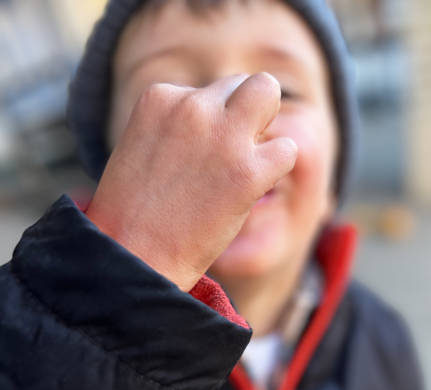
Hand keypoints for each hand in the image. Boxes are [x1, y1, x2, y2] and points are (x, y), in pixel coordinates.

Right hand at [85, 73, 296, 290]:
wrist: (133, 256)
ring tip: (245, 164)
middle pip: (246, 83)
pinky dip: (276, 168)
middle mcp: (193, 106)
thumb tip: (227, 117)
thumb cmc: (136, 210)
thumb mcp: (146, 145)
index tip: (197, 155)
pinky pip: (288, 149)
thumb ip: (181, 123)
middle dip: (248, 111)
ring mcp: (223, 136)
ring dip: (266, 128)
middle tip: (235, 150)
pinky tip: (252, 189)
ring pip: (269, 94)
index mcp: (161, 97)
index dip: (214, 122)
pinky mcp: (248, 171)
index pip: (210, 90)